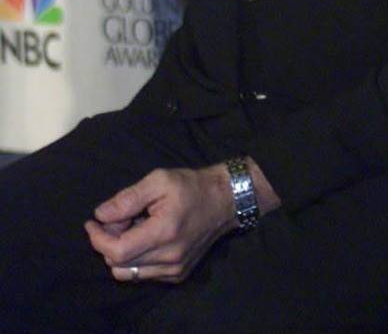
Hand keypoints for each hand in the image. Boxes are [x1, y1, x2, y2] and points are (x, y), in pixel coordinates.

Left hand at [84, 165, 236, 283]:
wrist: (226, 200)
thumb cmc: (192, 186)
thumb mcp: (159, 180)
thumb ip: (127, 198)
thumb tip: (100, 216)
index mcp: (164, 233)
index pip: (116, 251)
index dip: (97, 239)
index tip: (93, 222)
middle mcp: (170, 257)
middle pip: (118, 264)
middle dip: (108, 242)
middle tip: (118, 220)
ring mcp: (175, 269)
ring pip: (128, 273)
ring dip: (121, 254)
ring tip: (132, 230)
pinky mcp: (178, 274)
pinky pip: (143, 274)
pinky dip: (136, 260)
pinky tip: (146, 240)